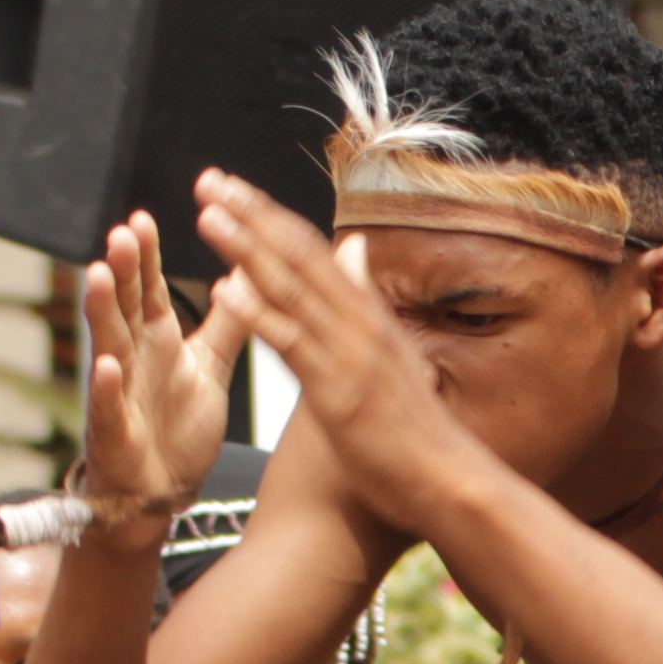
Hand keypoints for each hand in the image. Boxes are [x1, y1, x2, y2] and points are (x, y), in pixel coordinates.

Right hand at [73, 216, 250, 544]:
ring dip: (102, 310)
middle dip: (123, 269)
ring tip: (101, 276)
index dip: (146, 257)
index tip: (143, 219)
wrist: (162, 489)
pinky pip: (108, 406)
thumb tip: (247, 278)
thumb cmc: (179, 424)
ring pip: (107, 343)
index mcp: (157, 340)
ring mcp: (120, 390)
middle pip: (125, 305)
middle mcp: (133, 357)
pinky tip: (106, 366)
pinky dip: (105, 386)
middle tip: (124, 231)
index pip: (150, 289)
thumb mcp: (209, 366)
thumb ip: (226, 324)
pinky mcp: (116, 430)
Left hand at [196, 174, 476, 539]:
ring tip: (210, 215)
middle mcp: (360, 325)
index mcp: (368, 315)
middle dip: (251, 216)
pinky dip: (260, 315)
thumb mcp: (392, 350)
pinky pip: (293, 346)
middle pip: (299, 257)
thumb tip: (352, 247)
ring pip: (293, 291)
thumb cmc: (419, 430)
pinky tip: (227, 290)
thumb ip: (363, 298)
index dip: (268, 215)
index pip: (312, 250)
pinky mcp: (339, 392)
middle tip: (210, 181)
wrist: (452, 482)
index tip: (230, 187)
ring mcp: (350, 356)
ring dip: (248, 250)